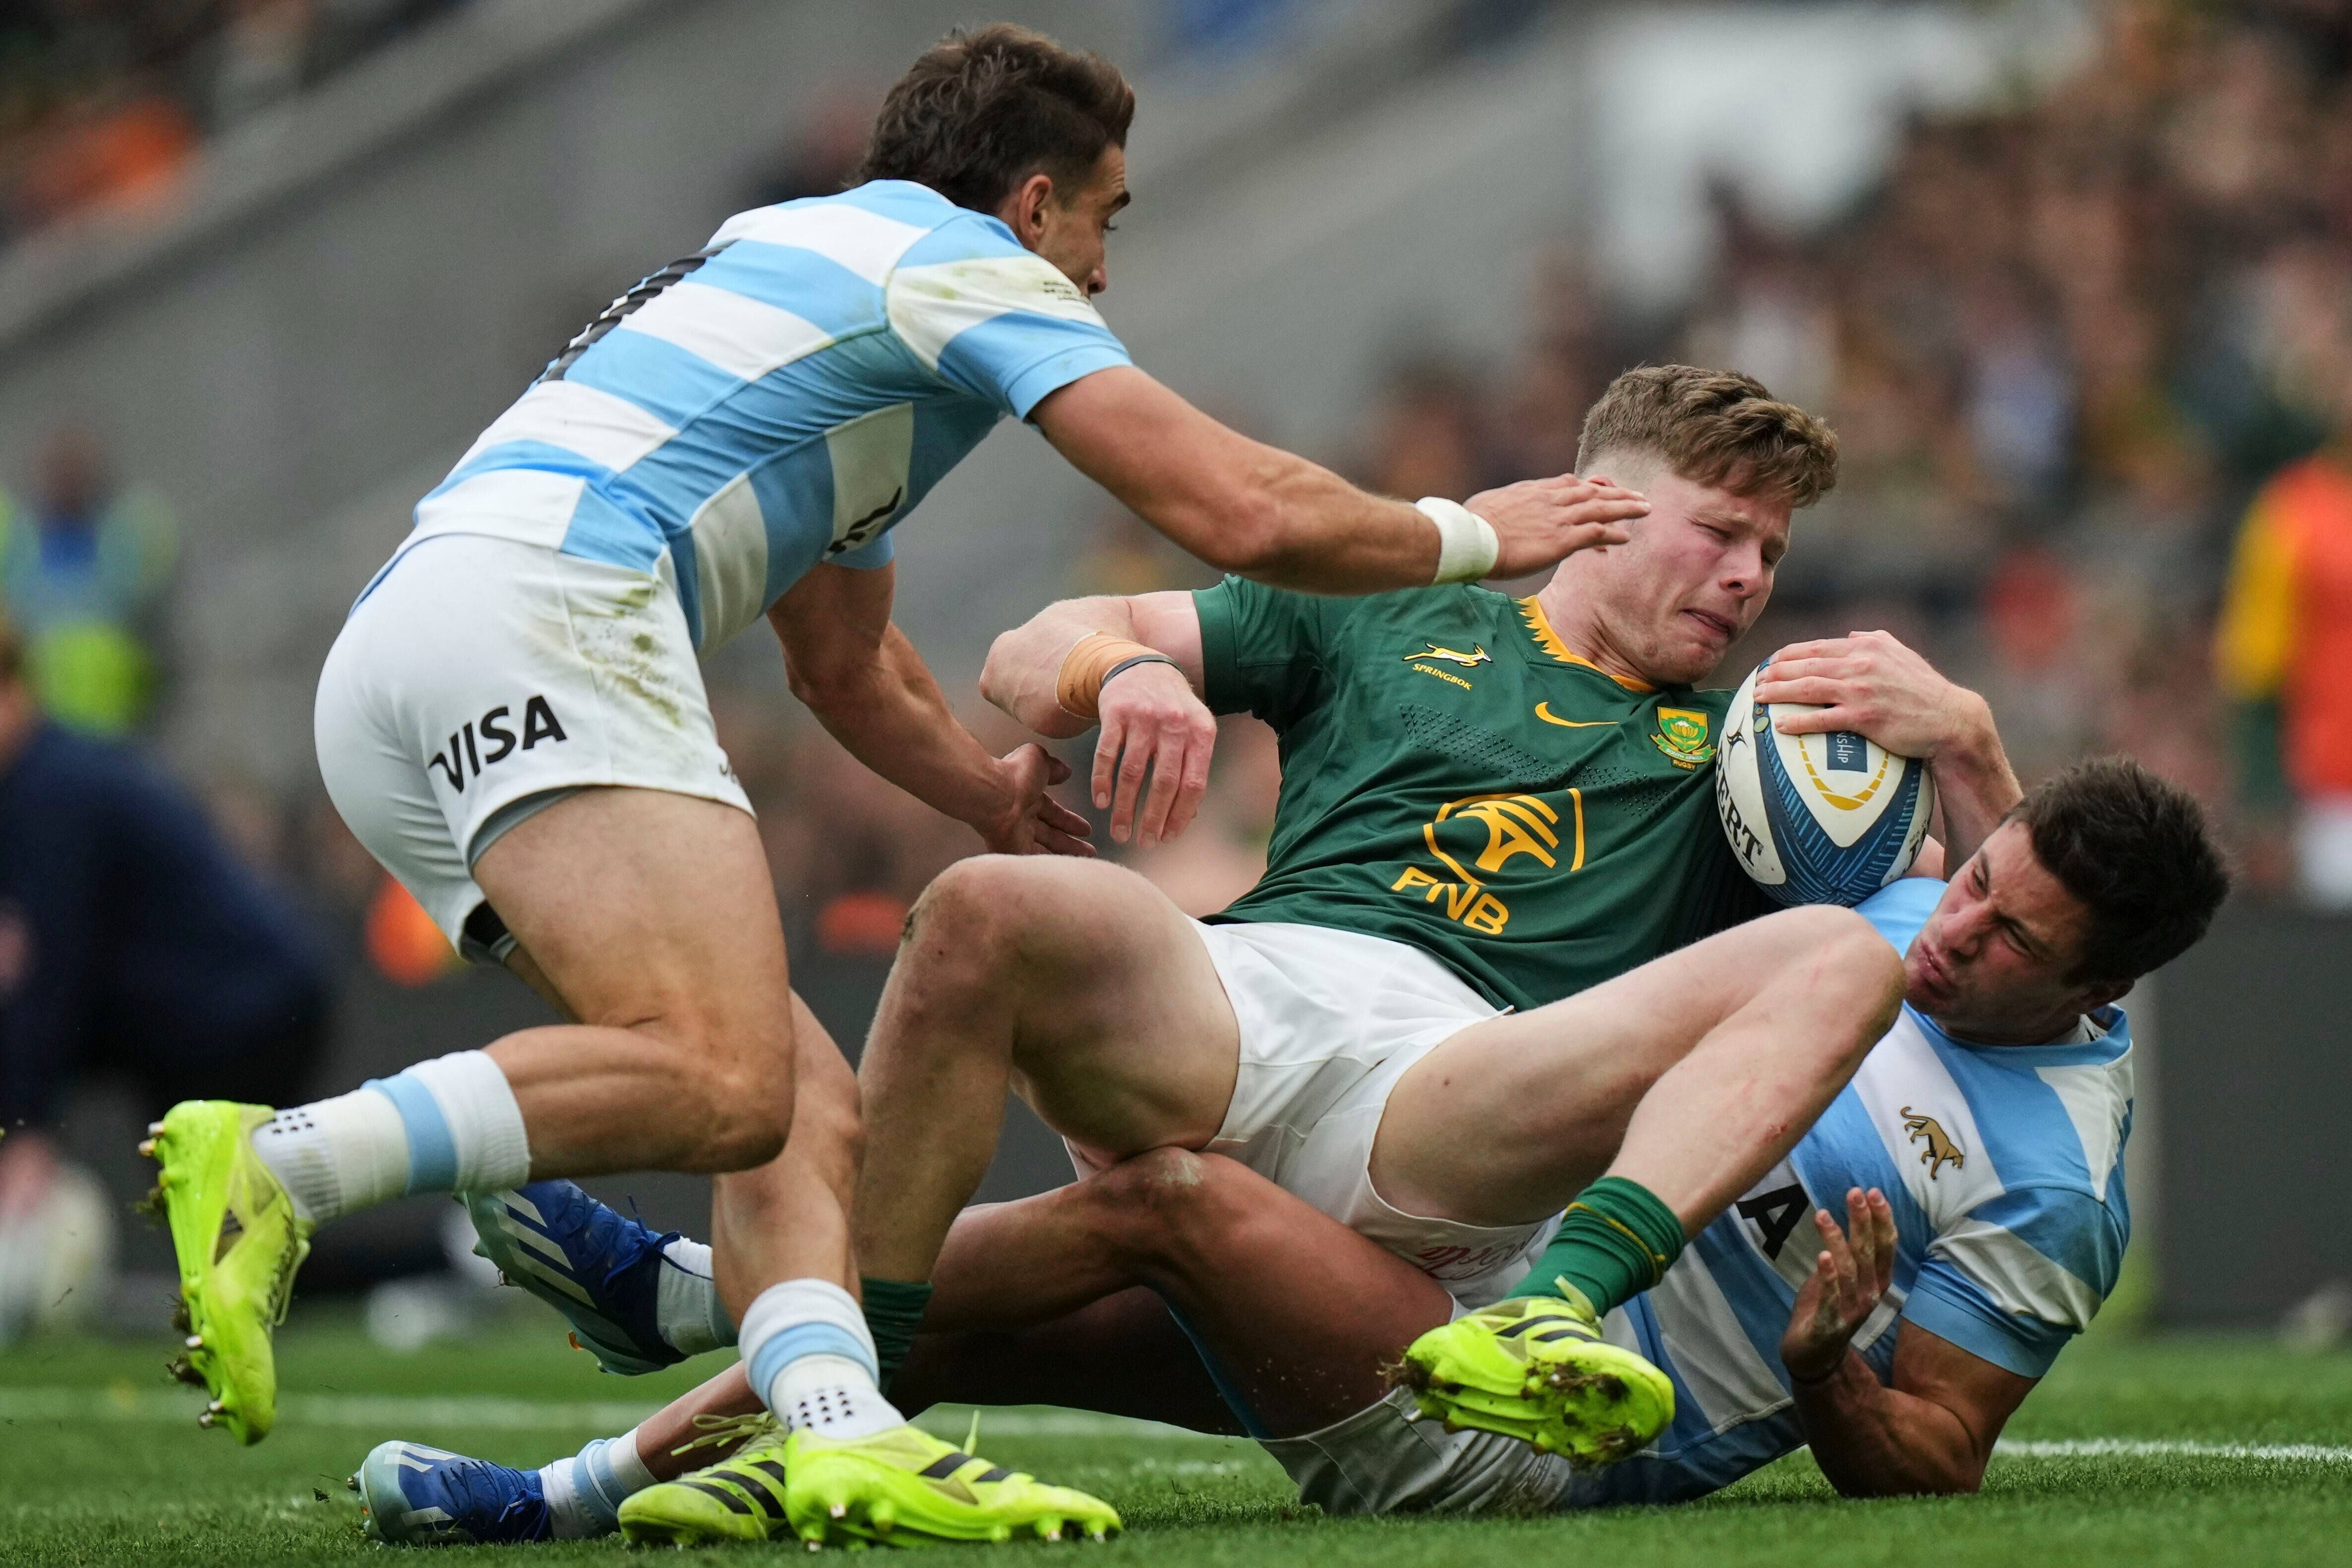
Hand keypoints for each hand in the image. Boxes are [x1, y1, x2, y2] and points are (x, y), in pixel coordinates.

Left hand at [977, 744, 1094, 856]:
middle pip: (1050, 835)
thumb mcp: (1039, 761)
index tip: (1085, 829)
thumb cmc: (1014, 774)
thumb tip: (1065, 770)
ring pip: (1044, 850)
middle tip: (1089, 851)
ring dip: (1064, 855)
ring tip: (1085, 863)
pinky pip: (1034, 860)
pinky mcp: (1013, 851)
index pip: (1052, 813)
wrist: (994, 792)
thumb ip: (1052, 767)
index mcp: (1028, 797)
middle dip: (1069, 843)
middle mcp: (1022, 818)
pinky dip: (1049, 865)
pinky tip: (1065, 871)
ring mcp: (1016, 836)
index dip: (1069, 821)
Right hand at [1093, 662, 1218, 846]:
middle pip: (1164, 782)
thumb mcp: (1193, 733)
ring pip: (1132, 773)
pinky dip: (1102, 781)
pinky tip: (1101, 803)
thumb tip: (1186, 819)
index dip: (1180, 816)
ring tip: (1120, 832)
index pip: (1194, 784)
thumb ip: (1193, 769)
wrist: (1144, 667)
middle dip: (1153, 819)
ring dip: (1125, 808)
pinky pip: (1107, 754)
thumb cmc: (1173, 711)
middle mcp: (1175, 724)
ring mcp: (1144, 716)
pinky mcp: (1116, 712)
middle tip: (1144, 843)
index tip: (1167, 839)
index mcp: (1201, 733)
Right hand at [1467, 475, 1647, 578]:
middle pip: (1591, 492)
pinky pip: (1595, 533)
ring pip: (1600, 508)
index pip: (1568, 485)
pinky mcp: (1561, 540)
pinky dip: (1612, 533)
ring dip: (1625, 507)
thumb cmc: (1470, 524)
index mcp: (1533, 490)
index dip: (1588, 488)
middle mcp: (1550, 500)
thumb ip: (1503, 504)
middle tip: (1638, 495)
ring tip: (1645, 509)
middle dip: (1617, 493)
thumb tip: (1496, 509)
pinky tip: (1626, 536)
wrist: (1470, 536)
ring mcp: (1558, 519)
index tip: (1601, 490)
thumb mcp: (1489, 504)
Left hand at [1754, 630, 1987, 759]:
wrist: (1950, 719)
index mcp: (1866, 647)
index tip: (1771, 662)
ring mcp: (1862, 690)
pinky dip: (1799, 721)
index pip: (1817, 648)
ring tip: (1759, 698)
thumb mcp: (1902, 655)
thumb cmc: (1925, 690)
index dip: (1789, 655)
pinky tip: (1780, 726)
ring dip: (1778, 693)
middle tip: (1756, 681)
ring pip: (1808, 688)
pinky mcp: (1865, 717)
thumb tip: (1849, 636)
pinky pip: (1823, 718)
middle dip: (1776, 672)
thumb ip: (1874, 641)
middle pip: (1806, 666)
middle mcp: (1861, 664)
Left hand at [1781, 1187, 1895, 1383]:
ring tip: (1823, 1214)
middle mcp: (1869, 1295)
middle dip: (1864, 1221)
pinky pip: (1831, 1298)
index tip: (1874, 1193)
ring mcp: (1851, 1310)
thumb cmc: (1828, 1309)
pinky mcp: (1830, 1323)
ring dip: (1836, 1240)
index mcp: (1876, 1282)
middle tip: (1855, 1192)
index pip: (1885, 1247)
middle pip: (1869, 1253)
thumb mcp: (1840, 1278)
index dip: (1882, 1220)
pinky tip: (1823, 1256)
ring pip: (1848, 1270)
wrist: (1814, 1355)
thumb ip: (1848, 1253)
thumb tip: (1850, 1216)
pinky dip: (1828, 1277)